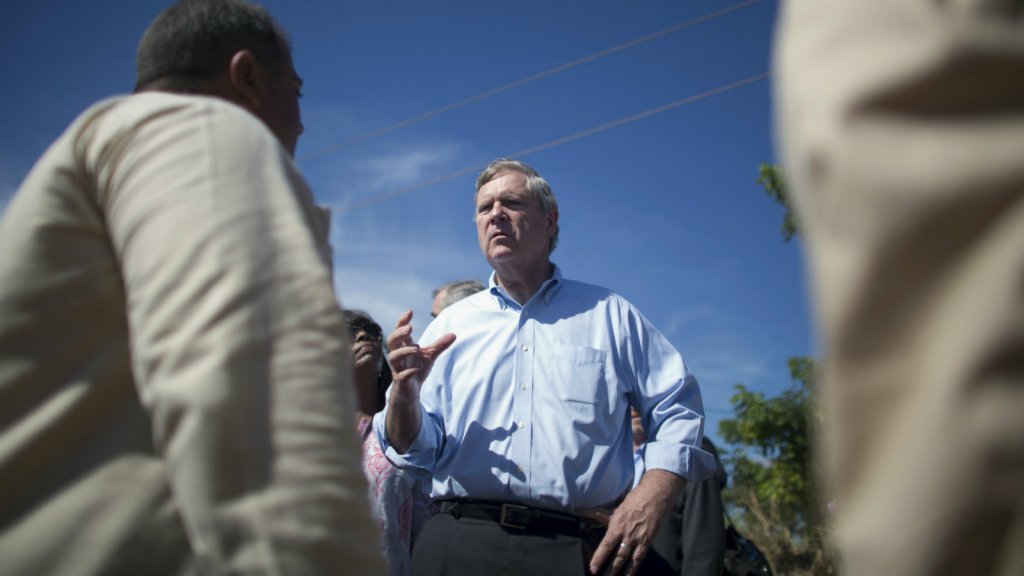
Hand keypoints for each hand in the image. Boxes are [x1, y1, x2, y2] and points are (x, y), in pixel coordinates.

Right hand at [384, 310, 454, 452]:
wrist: (411, 391)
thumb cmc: (417, 369)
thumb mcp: (430, 355)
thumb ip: (440, 345)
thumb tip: (454, 334)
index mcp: (404, 347)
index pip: (399, 331)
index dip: (402, 321)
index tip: (410, 312)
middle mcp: (398, 356)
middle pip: (391, 341)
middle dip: (399, 333)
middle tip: (410, 328)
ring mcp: (398, 369)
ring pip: (393, 357)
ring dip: (404, 351)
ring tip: (418, 347)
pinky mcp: (400, 382)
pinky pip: (400, 376)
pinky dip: (408, 371)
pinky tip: (418, 368)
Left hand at [588, 469, 682, 575]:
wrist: (654, 497)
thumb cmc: (635, 501)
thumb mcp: (618, 508)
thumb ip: (605, 517)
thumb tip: (590, 514)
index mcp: (617, 525)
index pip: (606, 545)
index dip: (598, 558)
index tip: (592, 568)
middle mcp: (626, 534)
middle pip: (616, 556)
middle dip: (608, 569)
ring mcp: (637, 539)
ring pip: (626, 559)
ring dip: (618, 571)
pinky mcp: (647, 541)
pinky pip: (639, 558)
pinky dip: (633, 568)